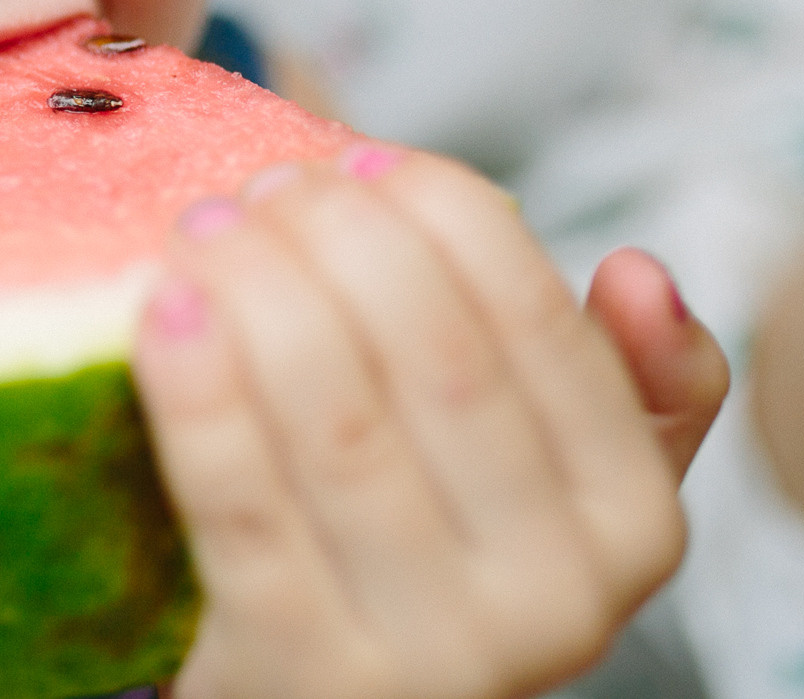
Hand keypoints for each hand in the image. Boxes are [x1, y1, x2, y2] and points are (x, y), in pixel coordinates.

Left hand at [132, 148, 722, 698]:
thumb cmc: (431, 551)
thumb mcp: (554, 483)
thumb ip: (626, 384)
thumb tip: (639, 271)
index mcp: (632, 526)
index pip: (540, 326)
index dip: (443, 215)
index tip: (361, 157)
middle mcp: (555, 604)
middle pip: (435, 364)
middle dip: (340, 241)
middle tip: (265, 183)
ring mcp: (428, 654)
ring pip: (339, 427)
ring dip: (261, 294)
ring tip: (206, 223)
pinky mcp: (297, 677)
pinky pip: (242, 508)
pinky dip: (200, 393)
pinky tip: (164, 307)